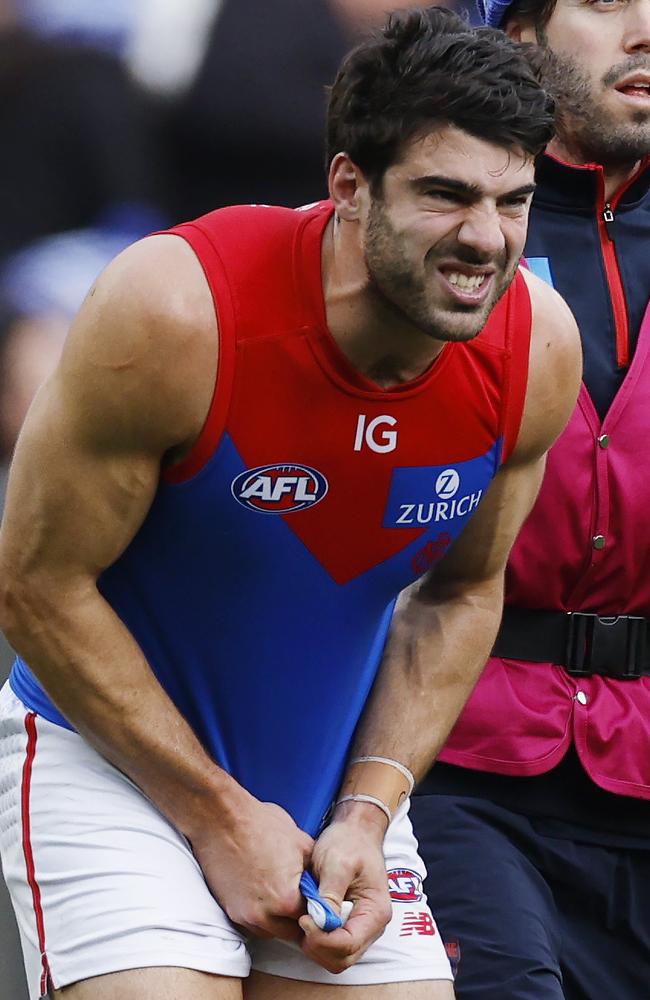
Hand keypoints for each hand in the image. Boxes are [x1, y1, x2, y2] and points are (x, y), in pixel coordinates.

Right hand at [189, 787, 313, 941]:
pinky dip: (260, 914)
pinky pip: (252, 923)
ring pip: (270, 931)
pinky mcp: (230, 910)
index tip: (315, 899)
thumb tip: (323, 884)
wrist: (222, 819)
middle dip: (297, 916)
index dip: (316, 908)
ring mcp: (244, 915)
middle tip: (299, 896)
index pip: (312, 919)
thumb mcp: (302, 844)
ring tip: (279, 891)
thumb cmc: (260, 825)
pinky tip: (262, 892)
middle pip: (290, 931)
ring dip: (278, 919)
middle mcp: (264, 915)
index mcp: (286, 900)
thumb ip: (315, 872)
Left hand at [299, 799, 391, 972]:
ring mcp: (362, 927)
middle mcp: (372, 925)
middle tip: (301, 920)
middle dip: (318, 946)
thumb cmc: (349, 842)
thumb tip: (320, 922)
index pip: (348, 944)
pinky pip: (334, 947)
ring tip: (304, 918)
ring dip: (316, 945)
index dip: (322, 939)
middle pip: (343, 957)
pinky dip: (318, 940)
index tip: (303, 919)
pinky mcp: (350, 925)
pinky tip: (309, 918)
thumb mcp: (337, 862)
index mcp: (375, 911)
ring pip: (337, 958)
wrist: (356, 831)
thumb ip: (330, 894)